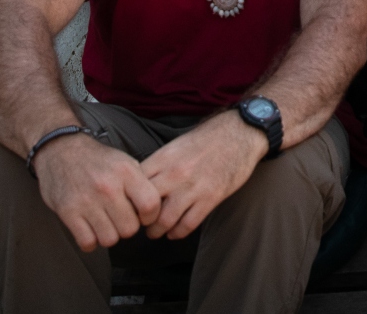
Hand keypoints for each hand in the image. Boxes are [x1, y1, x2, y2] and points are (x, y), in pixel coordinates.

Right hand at [34, 132, 160, 251]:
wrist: (60, 150)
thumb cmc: (97, 160)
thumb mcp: (125, 162)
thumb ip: (140, 184)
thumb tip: (155, 210)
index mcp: (125, 172)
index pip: (150, 205)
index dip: (150, 216)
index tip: (143, 215)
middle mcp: (107, 187)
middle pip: (129, 229)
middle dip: (126, 227)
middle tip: (120, 218)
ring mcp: (86, 201)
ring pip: (109, 239)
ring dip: (108, 235)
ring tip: (104, 222)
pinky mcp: (68, 212)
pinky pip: (87, 242)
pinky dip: (90, 241)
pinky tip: (90, 228)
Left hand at [139, 111, 266, 239]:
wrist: (238, 134)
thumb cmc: (205, 140)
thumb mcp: (175, 146)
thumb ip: (157, 165)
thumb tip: (138, 184)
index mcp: (163, 158)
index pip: (134, 186)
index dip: (128, 199)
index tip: (128, 206)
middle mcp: (175, 174)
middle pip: (145, 206)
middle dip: (139, 219)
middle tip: (139, 223)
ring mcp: (193, 187)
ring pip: (164, 220)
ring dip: (157, 231)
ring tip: (155, 232)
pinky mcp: (211, 198)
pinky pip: (188, 224)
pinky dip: (177, 232)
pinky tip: (174, 232)